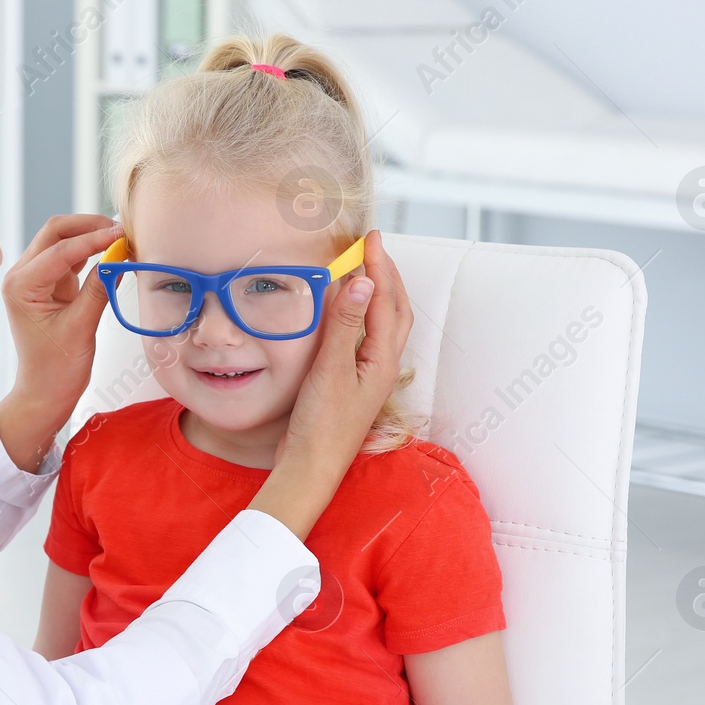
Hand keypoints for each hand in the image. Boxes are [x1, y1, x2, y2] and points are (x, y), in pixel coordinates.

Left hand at [0, 214, 121, 415]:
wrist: (45, 392)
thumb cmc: (55, 369)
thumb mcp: (80, 328)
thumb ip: (99, 290)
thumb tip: (118, 257)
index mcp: (21, 286)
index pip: (59, 250)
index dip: (93, 239)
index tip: (122, 235)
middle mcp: (22, 276)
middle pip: (56, 233)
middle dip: (89, 227)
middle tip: (121, 230)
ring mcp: (35, 278)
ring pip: (63, 240)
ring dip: (91, 236)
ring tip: (121, 239)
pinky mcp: (50, 284)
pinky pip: (71, 257)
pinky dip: (91, 252)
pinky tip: (112, 253)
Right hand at [279, 229, 411, 471]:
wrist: (310, 466)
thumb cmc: (321, 425)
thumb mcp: (330, 369)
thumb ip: (344, 324)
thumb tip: (362, 281)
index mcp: (381, 360)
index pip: (386, 302)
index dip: (380, 267)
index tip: (371, 238)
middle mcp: (380, 366)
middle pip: (395, 310)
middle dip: (387, 276)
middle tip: (372, 247)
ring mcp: (367, 375)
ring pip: (382, 325)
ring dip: (377, 294)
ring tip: (364, 270)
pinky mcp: (350, 382)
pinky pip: (363, 338)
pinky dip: (358, 315)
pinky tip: (342, 312)